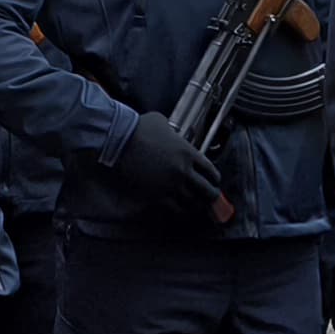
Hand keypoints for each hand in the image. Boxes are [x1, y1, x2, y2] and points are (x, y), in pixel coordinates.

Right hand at [109, 110, 228, 213]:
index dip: (214, 178)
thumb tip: (172, 134)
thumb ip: (173, 132)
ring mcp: (171, 185)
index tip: (214, 181)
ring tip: (197, 205)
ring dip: (196, 204)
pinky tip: (181, 209)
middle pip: (206, 190)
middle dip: (211, 195)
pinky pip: (176, 208)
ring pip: (192, 202)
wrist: (119, 141)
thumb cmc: (139, 128)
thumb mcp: (162, 123)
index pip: (210, 171)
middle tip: (212, 198)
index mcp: (188, 153)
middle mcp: (183, 171)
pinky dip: (181, 210)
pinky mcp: (157, 195)